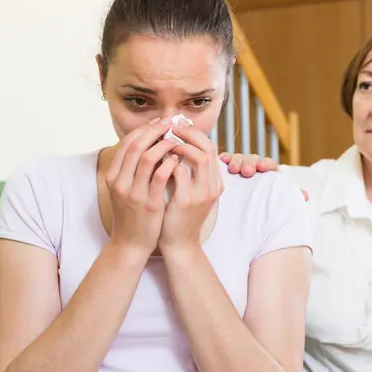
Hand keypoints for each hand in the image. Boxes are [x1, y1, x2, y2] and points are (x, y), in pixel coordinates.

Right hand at [105, 118, 179, 258]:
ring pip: (146, 158)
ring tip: (175, 140)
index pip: (126, 144)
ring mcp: (133, 193)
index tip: (158, 122)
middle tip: (169, 123)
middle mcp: (119, 182)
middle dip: (154, 131)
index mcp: (113, 176)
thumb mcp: (125, 190)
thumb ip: (131, 170)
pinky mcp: (149, 203)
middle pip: (135, 146)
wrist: (131, 244)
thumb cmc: (132, 215)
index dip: (143, 130)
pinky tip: (177, 159)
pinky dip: (169, 164)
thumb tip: (147, 145)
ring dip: (163, 145)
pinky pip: (159, 177)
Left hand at [158, 121, 223, 252]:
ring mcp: (202, 193)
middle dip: (189, 133)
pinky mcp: (187, 201)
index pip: (211, 148)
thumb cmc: (179, 217)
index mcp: (214, 183)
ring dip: (182, 145)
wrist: (178, 245)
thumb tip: (174, 148)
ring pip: (200, 156)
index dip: (195, 134)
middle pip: (210, 148)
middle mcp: (212, 186)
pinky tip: (158, 161)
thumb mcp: (188, 193)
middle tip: (170, 127)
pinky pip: (181, 172)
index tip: (177, 126)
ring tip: (165, 142)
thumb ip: (187, 173)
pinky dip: (169, 162)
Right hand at [219, 152, 308, 201]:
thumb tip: (305, 196)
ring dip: (236, 161)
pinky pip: (226, 160)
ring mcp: (241, 166)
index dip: (266, 164)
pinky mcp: (228, 169)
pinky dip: (224, 159)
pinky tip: (222, 161)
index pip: (269, 164)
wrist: (250, 208)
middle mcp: (254, 167)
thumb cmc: (265, 201)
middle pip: (253, 159)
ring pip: (239, 158)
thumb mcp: (278, 199)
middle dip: (250, 163)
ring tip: (233, 169)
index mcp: (268, 172)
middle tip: (247, 171)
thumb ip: (291, 195)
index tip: (262, 167)